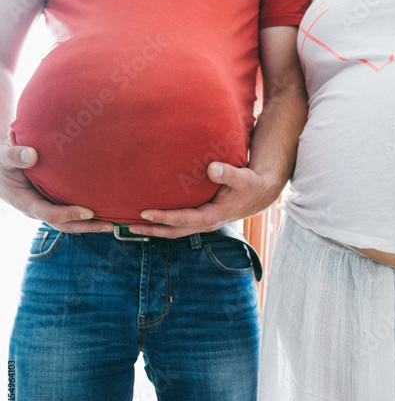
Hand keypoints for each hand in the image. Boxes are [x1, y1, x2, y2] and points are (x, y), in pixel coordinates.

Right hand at [0, 143, 113, 232]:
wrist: (1, 167)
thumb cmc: (2, 162)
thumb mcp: (2, 157)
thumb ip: (14, 156)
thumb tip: (32, 155)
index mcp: (26, 202)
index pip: (49, 213)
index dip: (69, 214)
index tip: (89, 212)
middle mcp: (38, 209)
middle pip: (64, 224)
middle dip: (86, 227)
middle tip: (109, 226)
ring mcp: (46, 208)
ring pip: (69, 222)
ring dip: (90, 225)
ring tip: (112, 224)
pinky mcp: (53, 203)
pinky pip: (70, 212)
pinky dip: (86, 215)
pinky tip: (105, 211)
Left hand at [129, 162, 278, 238]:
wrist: (260, 194)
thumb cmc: (250, 185)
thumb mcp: (243, 178)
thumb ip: (228, 173)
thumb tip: (211, 168)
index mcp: (212, 216)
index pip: (183, 220)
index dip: (163, 218)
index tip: (144, 213)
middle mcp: (205, 224)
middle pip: (174, 232)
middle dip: (151, 231)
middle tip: (128, 226)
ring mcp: (203, 223)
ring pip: (175, 230)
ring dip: (155, 229)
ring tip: (133, 225)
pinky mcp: (202, 218)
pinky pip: (180, 224)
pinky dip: (165, 223)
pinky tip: (153, 217)